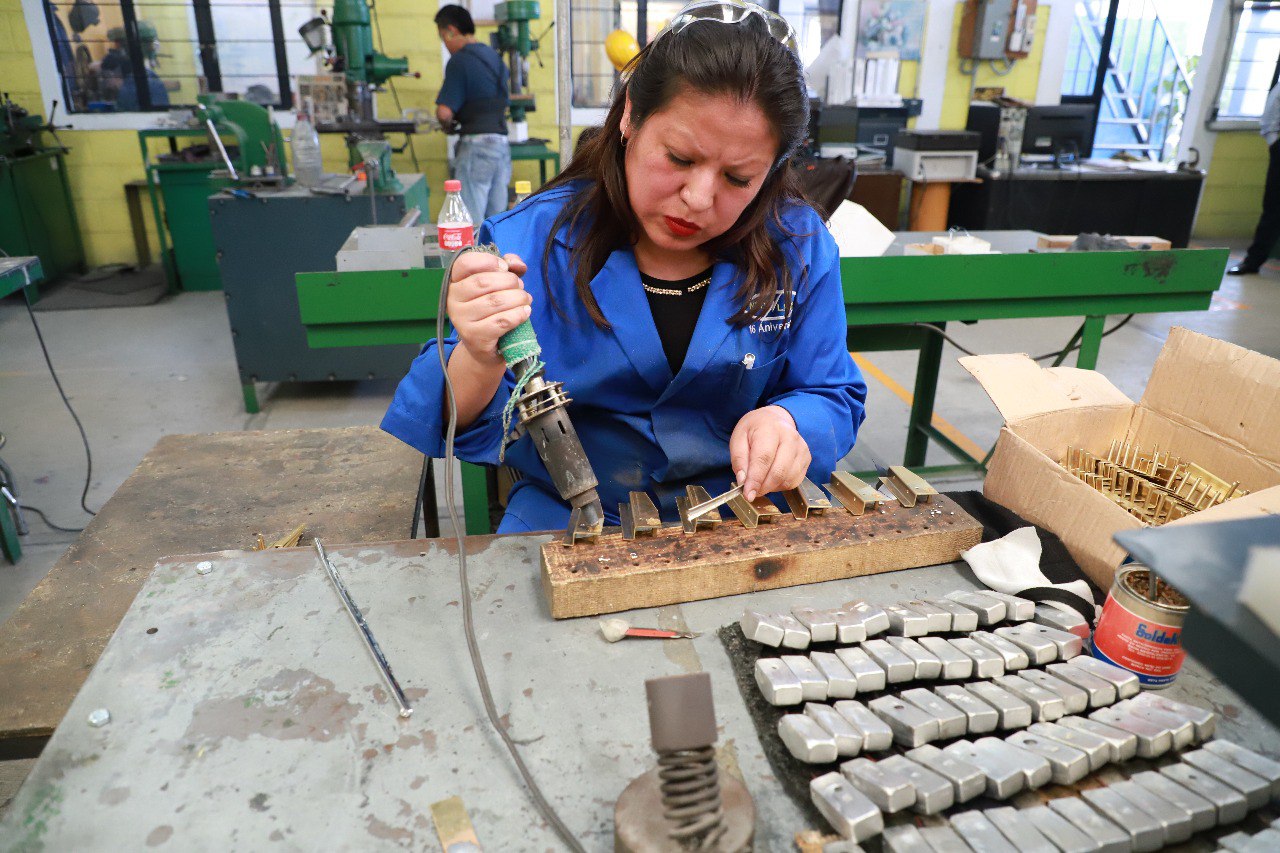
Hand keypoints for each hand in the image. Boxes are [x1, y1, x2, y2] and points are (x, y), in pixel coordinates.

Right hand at [446, 251, 530, 367]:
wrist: (484, 348)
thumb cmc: (490, 311)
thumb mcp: (496, 285)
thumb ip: (507, 268)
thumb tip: (517, 264)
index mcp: (455, 282)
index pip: (465, 263)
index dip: (489, 260)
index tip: (505, 267)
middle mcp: (453, 299)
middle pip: (484, 282)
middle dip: (509, 281)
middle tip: (520, 287)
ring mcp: (461, 319)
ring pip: (495, 301)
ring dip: (518, 298)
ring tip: (525, 300)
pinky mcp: (474, 336)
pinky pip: (501, 321)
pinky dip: (518, 315)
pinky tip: (525, 312)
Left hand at [729, 405, 811, 500]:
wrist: (774, 420)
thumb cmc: (754, 430)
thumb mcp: (738, 439)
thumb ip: (739, 460)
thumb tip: (743, 481)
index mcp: (770, 429)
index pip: (764, 458)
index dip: (755, 479)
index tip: (748, 494)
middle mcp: (790, 438)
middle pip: (778, 471)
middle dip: (763, 487)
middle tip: (751, 491)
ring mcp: (801, 449)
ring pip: (787, 479)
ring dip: (771, 487)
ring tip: (761, 480)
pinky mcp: (807, 458)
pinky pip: (794, 481)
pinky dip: (781, 485)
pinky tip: (772, 477)